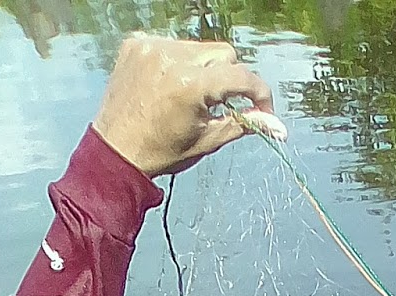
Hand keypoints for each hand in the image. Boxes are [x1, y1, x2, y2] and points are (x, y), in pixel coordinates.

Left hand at [92, 35, 275, 177]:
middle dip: (230, 78)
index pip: (240, 76)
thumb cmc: (162, 152)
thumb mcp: (209, 140)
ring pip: (199, 47)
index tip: (263, 109)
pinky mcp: (137, 43)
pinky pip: (173, 44)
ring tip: (193, 96)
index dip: (259, 93)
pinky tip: (171, 84)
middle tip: (224, 104)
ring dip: (205, 69)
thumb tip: (278, 127)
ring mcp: (151, 47)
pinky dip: (179, 62)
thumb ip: (244, 124)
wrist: (116, 150)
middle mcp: (171, 58)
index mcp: (191, 85)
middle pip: (223, 54)